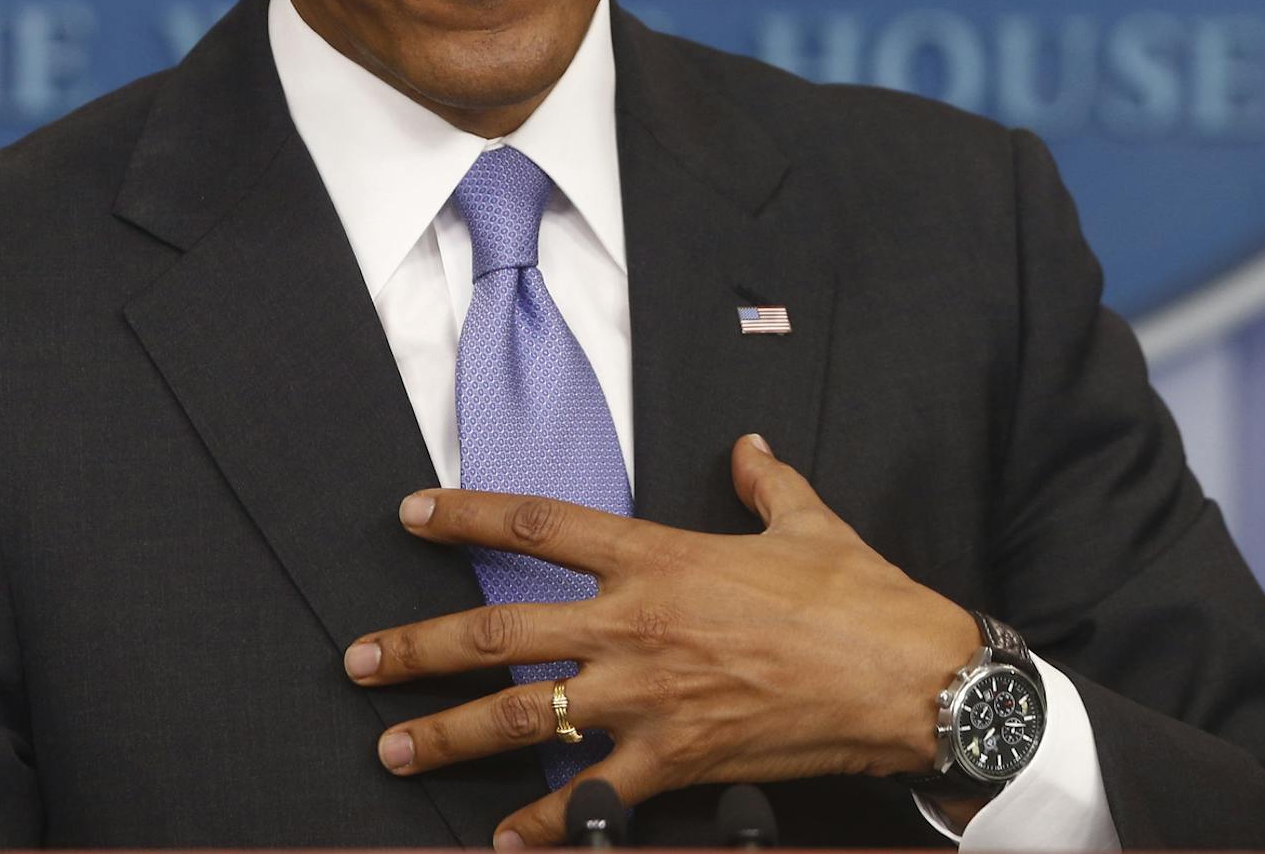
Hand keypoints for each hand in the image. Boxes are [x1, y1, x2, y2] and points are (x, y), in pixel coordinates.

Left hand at [343, 434, 979, 846]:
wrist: (905, 677)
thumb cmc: (856, 595)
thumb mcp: (807, 519)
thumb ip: (763, 482)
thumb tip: (749, 449)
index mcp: (657, 556)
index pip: (538, 524)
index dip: (466, 515)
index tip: (411, 514)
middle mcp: (634, 625)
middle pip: (501, 631)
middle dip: (419, 647)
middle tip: (358, 661)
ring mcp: (647, 697)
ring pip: (522, 717)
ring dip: (448, 735)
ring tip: (393, 749)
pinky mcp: (674, 759)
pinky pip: (592, 800)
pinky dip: (546, 828)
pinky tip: (503, 842)